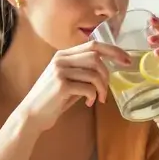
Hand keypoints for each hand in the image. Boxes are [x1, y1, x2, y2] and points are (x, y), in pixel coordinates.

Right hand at [18, 40, 132, 131]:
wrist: (31, 114)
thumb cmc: (52, 99)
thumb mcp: (67, 80)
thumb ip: (82, 71)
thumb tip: (105, 70)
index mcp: (63, 55)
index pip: (93, 45)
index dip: (113, 51)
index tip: (126, 60)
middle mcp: (61, 59)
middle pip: (96, 56)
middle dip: (107, 74)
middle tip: (106, 89)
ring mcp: (60, 71)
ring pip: (94, 73)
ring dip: (102, 88)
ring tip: (99, 99)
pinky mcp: (61, 85)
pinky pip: (88, 87)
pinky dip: (93, 96)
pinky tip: (88, 103)